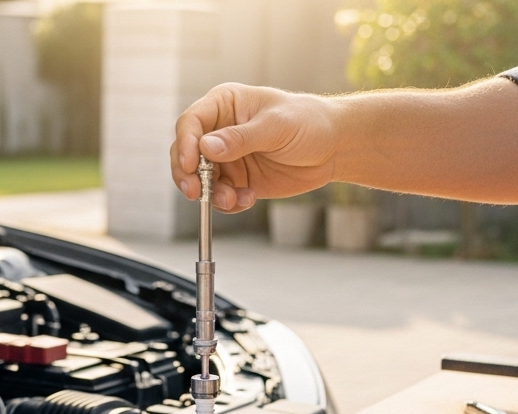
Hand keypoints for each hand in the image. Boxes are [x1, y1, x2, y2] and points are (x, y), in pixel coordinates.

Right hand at [172, 84, 340, 212]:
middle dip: (188, 175)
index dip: (185, 144)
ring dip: (210, 194)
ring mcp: (226, 158)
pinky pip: (220, 196)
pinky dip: (229, 203)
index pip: (191, 123)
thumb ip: (241, 138)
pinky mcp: (237, 181)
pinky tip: (248, 199)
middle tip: (195, 193)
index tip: (190, 165)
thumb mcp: (276, 126)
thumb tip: (206, 147)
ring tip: (232, 199)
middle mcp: (219, 131)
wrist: (332, 148)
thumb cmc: (307, 122)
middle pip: (186, 154)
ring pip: (200, 180)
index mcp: (224, 105)